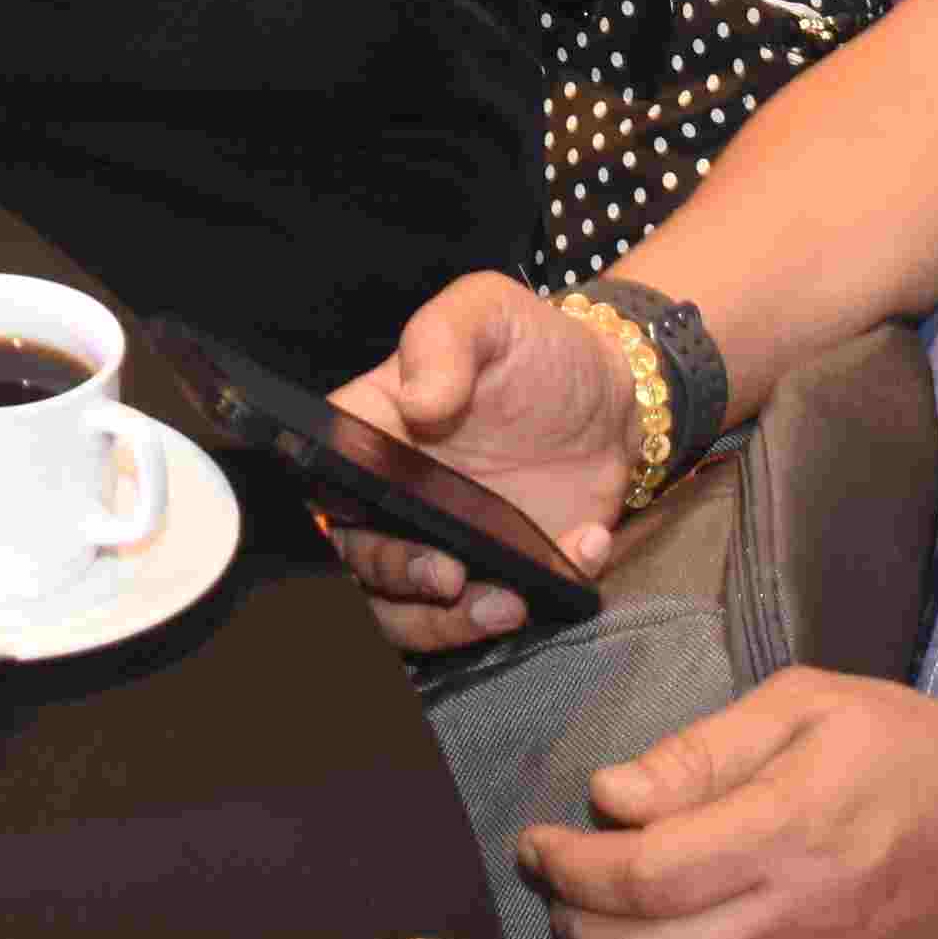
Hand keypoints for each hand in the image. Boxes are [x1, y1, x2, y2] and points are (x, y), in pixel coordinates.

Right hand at [325, 274, 634, 652]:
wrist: (615, 394)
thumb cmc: (533, 347)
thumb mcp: (489, 312)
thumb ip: (444, 338)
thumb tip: (418, 402)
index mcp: (373, 434)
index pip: (322, 483)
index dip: (331, 515)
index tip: (368, 520)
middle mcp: (398, 500)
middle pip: (358, 563)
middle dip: (397, 581)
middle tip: (450, 575)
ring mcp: (450, 545)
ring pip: (409, 615)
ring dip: (447, 626)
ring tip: (506, 604)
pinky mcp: (507, 576)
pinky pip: (501, 611)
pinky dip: (541, 597)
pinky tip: (581, 551)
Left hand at [519, 671, 937, 938]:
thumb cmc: (903, 747)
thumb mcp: (805, 704)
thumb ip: (702, 750)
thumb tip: (612, 796)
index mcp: (788, 829)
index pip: (646, 874)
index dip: (572, 866)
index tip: (539, 841)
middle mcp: (798, 915)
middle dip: (576, 923)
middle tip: (556, 884)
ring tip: (594, 920)